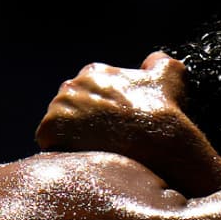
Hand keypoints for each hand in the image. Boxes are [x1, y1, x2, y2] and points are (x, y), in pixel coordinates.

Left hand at [35, 50, 192, 157]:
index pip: (88, 94)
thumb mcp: (171, 76)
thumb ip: (160, 62)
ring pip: (59, 127)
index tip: (114, 128)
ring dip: (72, 139)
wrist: (157, 143)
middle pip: (71, 109)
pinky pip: (49, 144)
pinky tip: (83, 160)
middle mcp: (72, 85)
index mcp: (94, 72)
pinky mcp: (50, 131)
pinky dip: (62, 151)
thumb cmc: (164, 112)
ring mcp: (58, 107)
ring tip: (95, 154)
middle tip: (105, 144)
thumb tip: (153, 59)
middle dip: (84, 124)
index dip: (101, 113)